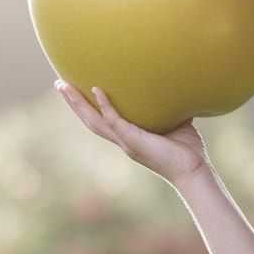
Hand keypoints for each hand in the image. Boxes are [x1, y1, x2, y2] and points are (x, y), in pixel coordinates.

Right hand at [55, 81, 208, 186]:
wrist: (194, 169)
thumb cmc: (187, 150)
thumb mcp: (176, 122)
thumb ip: (169, 106)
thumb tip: (175, 86)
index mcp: (130, 138)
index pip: (103, 121)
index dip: (89, 107)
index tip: (76, 91)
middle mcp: (124, 141)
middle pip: (90, 120)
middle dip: (73, 103)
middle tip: (59, 84)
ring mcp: (126, 142)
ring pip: (94, 121)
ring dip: (78, 103)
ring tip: (63, 86)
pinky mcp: (134, 141)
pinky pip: (115, 121)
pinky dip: (105, 106)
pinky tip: (97, 90)